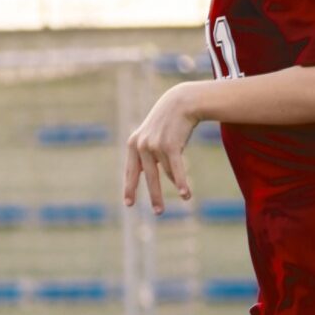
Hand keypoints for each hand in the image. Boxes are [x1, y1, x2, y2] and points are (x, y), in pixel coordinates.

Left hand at [124, 83, 200, 213]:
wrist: (180, 103)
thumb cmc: (166, 123)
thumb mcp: (152, 137)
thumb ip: (147, 155)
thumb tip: (148, 176)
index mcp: (133, 145)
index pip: (131, 172)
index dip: (130, 188)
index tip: (128, 204)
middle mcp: (141, 146)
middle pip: (149, 177)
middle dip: (154, 196)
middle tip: (158, 212)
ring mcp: (155, 145)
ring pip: (167, 172)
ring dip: (177, 186)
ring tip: (185, 197)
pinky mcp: (170, 145)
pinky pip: (176, 169)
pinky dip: (182, 182)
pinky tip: (186, 193)